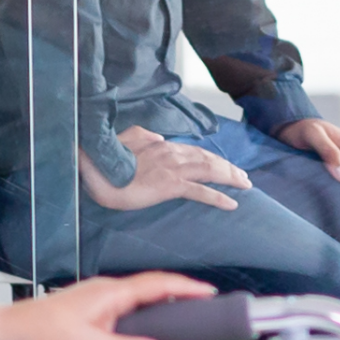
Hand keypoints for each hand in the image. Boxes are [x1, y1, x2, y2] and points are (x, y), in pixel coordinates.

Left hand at [2, 271, 208, 339]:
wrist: (0, 337)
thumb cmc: (34, 336)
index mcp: (108, 294)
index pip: (159, 284)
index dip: (188, 288)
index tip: (211, 295)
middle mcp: (103, 294)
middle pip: (153, 292)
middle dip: (181, 301)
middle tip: (205, 314)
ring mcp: (94, 304)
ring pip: (138, 307)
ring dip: (160, 317)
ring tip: (182, 332)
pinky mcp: (86, 318)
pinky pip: (124, 319)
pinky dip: (140, 329)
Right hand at [79, 135, 248, 212]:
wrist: (93, 168)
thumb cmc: (104, 160)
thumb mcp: (124, 141)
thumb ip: (142, 136)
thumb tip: (160, 137)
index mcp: (161, 145)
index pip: (195, 151)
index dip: (214, 159)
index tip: (227, 166)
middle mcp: (170, 153)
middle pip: (208, 159)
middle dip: (229, 168)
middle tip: (245, 178)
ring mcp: (171, 169)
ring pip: (210, 171)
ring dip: (231, 178)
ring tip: (246, 186)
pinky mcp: (168, 185)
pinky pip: (200, 191)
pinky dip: (218, 197)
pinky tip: (232, 204)